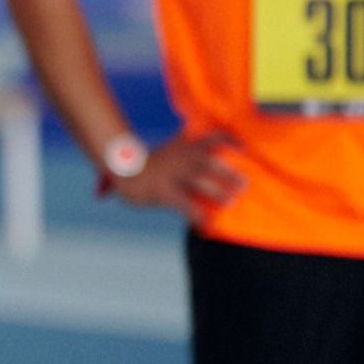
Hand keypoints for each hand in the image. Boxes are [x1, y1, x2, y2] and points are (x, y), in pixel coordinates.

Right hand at [111, 132, 244, 213]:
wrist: (119, 167)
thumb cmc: (144, 162)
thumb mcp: (165, 150)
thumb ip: (181, 147)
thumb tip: (194, 144)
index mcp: (183, 147)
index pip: (211, 139)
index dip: (229, 142)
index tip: (244, 149)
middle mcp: (180, 158)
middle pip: (210, 164)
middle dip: (228, 174)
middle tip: (244, 184)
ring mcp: (172, 174)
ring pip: (201, 183)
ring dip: (219, 193)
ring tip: (230, 202)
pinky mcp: (163, 191)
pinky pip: (186, 204)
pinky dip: (198, 215)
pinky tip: (205, 224)